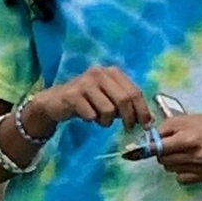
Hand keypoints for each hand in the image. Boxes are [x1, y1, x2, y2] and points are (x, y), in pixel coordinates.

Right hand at [19, 63, 149, 135]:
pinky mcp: (73, 95)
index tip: (146, 125)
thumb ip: (126, 104)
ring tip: (99, 119)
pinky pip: (91, 115)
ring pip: (108, 110)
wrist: (54, 101)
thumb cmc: (86, 100)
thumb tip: (147, 120)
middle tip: (128, 129)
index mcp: (112, 72)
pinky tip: (86, 116)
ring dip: (106, 121)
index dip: (142, 110)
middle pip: (123, 100)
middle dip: (129, 118)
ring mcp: (85, 83)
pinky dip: (91, 120)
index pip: (134, 91)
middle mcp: (100, 73)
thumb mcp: (108, 97)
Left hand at [150, 108, 201, 187]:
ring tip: (185, 153)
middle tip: (173, 147)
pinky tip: (191, 163)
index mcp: (189, 139)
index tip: (142, 151)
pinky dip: (182, 172)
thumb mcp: (182, 120)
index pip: (160, 149)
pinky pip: (182, 179)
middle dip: (164, 154)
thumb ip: (162, 130)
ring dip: (173, 163)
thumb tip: (147, 143)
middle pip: (164, 161)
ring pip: (171, 171)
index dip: (151, 149)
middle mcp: (197, 155)